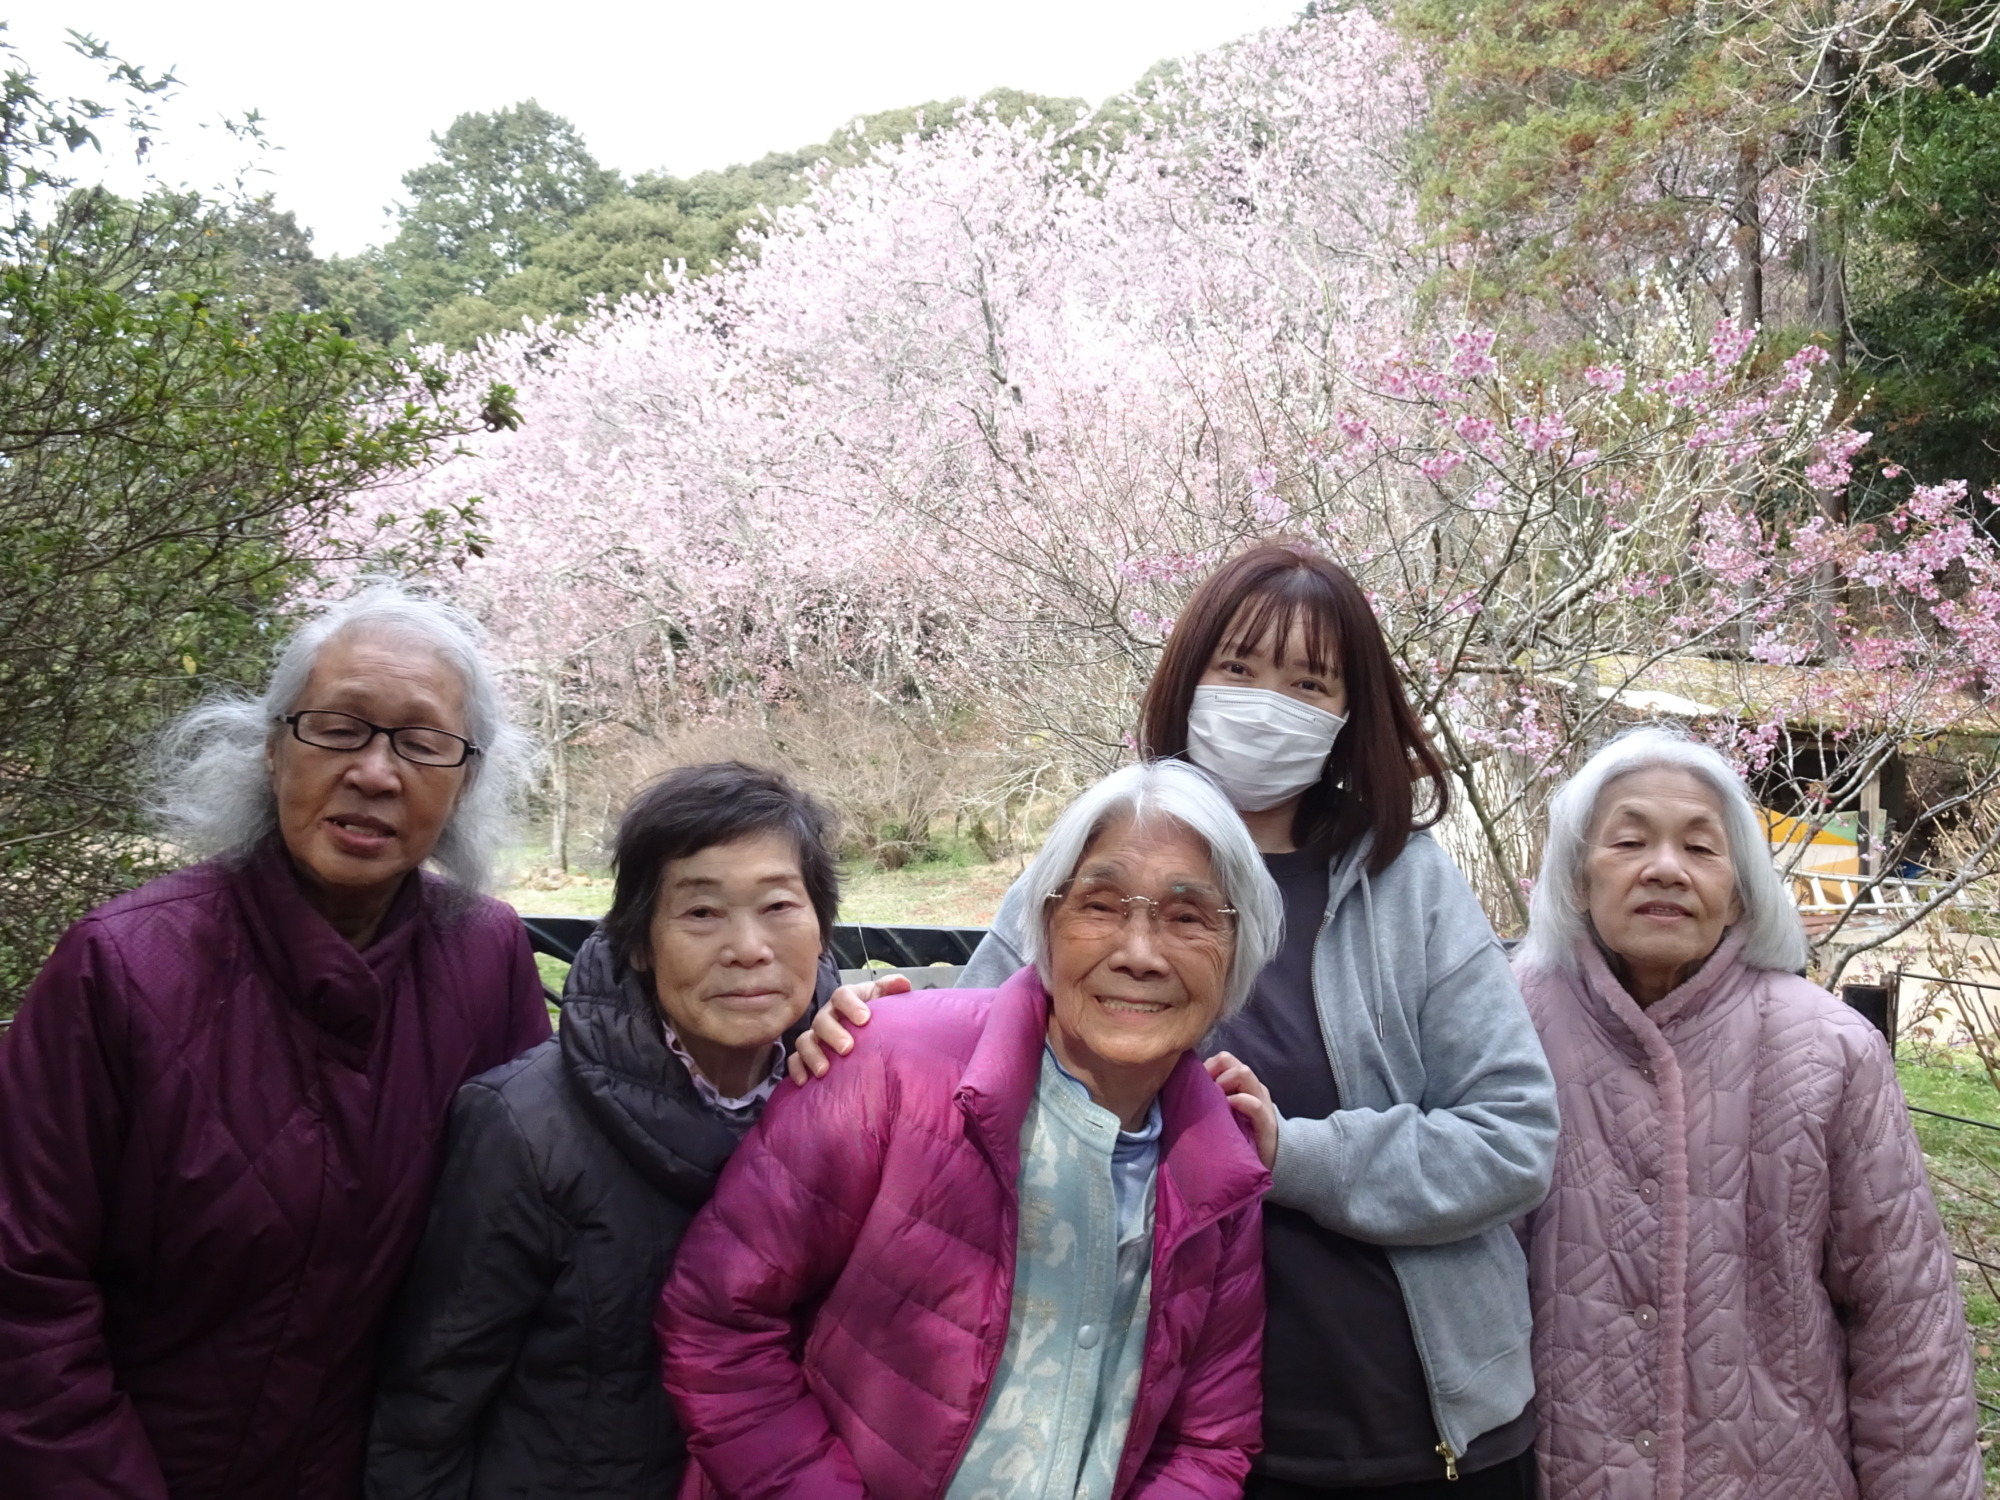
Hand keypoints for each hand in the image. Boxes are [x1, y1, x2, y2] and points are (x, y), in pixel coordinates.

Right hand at [786, 974, 906, 1083]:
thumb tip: (902, 984)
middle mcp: (827, 1016)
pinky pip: (795, 1060)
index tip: (865, 1019)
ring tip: (824, 1071)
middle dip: (833, 1034)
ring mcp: (815, 1036)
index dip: (851, 1005)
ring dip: (812, 1055)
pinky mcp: (806, 1055)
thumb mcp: (883, 1000)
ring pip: (805, 1041)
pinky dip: (797, 1069)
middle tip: (848, 1048)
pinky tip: (803, 1081)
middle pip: (822, 1020)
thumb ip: (891, 989)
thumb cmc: (875, 1017)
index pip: (843, 995)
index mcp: (846, 1000)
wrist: (868, 1035)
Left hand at [1206, 1050, 1277, 1170]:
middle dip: (1212, 1069)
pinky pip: (1255, 1104)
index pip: (1223, 1059)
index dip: (1206, 1065)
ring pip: (1244, 1073)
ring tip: (1215, 1096)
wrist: (1263, 1165)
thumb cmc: (1235, 1137)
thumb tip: (1182, 1087)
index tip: (1194, 1081)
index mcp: (1240, 1084)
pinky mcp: (1267, 1123)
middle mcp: (1252, 1087)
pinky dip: (1240, 1101)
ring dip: (1224, 1080)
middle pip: (1230, 1061)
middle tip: (1202, 1089)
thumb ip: (1209, 1098)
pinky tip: (1229, 1107)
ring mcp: (1261, 1102)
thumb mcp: (1221, 1113)